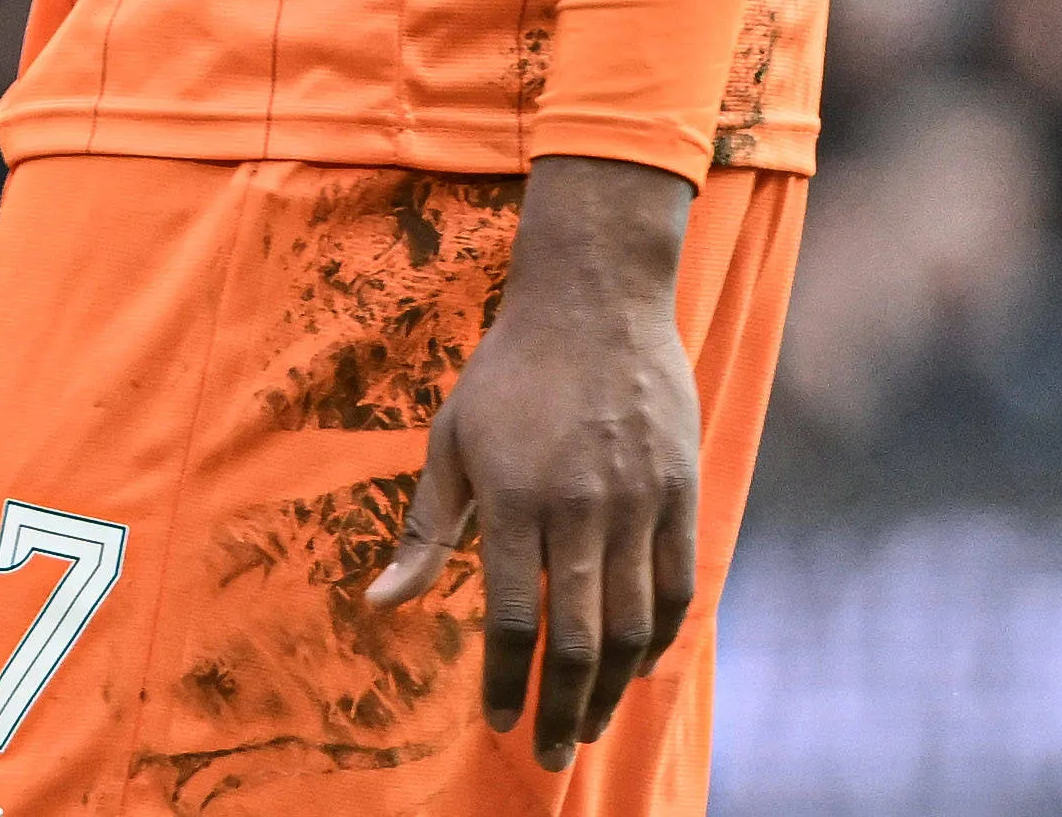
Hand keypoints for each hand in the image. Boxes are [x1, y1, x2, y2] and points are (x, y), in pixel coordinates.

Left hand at [364, 156, 702, 768]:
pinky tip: (638, 667)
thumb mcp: (450, 442)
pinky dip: (662, 636)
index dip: (506, 680)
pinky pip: (679, 586)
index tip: (497, 723)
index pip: (513, 617)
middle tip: (549, 756)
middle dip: (561, 708)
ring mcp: (639, 503)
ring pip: (633, 625)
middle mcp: (581, 509)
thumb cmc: (508, 375)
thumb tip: (380, 603)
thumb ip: (426, 530)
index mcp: (515, 499)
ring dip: (610, 687)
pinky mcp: (681, 492)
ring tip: (586, 724)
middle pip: (577, 637)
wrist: (594, 304)